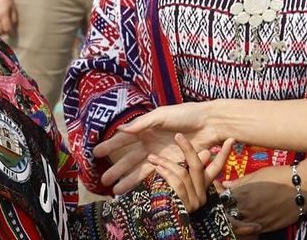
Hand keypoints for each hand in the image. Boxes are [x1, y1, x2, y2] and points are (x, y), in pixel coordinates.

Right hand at [95, 102, 220, 193]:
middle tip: (103, 179)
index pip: (124, 139)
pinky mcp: (172, 163)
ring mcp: (160, 154)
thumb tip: (120, 130)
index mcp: (146, 128)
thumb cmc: (186, 115)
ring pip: (140, 169)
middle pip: (129, 158)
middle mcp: (151, 142)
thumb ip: (142, 124)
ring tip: (115, 191)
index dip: (110, 146)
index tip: (96, 155)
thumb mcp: (161, 116)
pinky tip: (135, 190)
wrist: (210, 124)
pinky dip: (144, 182)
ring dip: (127, 179)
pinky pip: (155, 174)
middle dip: (116, 168)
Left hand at [147, 134, 233, 212]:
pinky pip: (177, 183)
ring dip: (166, 163)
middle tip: (178, 136)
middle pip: (197, 166)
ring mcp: (194, 201)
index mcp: (203, 186)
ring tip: (153, 158)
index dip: (224, 154)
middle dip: (187, 149)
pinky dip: (165, 173)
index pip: (217, 168)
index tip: (231, 139)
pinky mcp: (185, 205)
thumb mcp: (182, 180)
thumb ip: (191, 167)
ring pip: (183, 173)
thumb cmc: (169, 198)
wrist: (164, 223)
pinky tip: (156, 168)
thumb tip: (206, 152)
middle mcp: (202, 194)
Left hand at [220, 157, 306, 235]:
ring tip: (236, 214)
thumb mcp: (258, 174)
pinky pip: (251, 231)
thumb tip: (226, 183)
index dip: (218, 195)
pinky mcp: (267, 228)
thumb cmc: (280, 176)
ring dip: (233, 221)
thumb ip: (240, 181)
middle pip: (227, 214)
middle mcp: (248, 208)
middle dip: (224, 210)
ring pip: (237, 226)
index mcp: (243, 193)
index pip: (222, 199)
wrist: (303, 187)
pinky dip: (246, 227)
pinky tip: (248, 220)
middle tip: (225, 205)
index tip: (218, 192)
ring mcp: (257, 220)